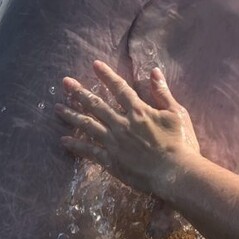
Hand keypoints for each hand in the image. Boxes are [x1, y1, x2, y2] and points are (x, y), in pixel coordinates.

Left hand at [55, 60, 200, 196]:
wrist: (176, 174)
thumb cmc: (180, 143)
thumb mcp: (176, 113)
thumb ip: (162, 92)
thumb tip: (154, 71)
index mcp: (138, 111)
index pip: (119, 88)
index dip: (106, 75)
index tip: (94, 64)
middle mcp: (122, 124)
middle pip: (96, 104)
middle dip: (79, 92)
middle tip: (65, 83)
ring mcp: (114, 143)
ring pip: (88, 125)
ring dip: (72, 115)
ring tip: (57, 108)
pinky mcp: (111, 161)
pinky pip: (89, 152)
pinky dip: (76, 145)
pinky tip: (64, 140)